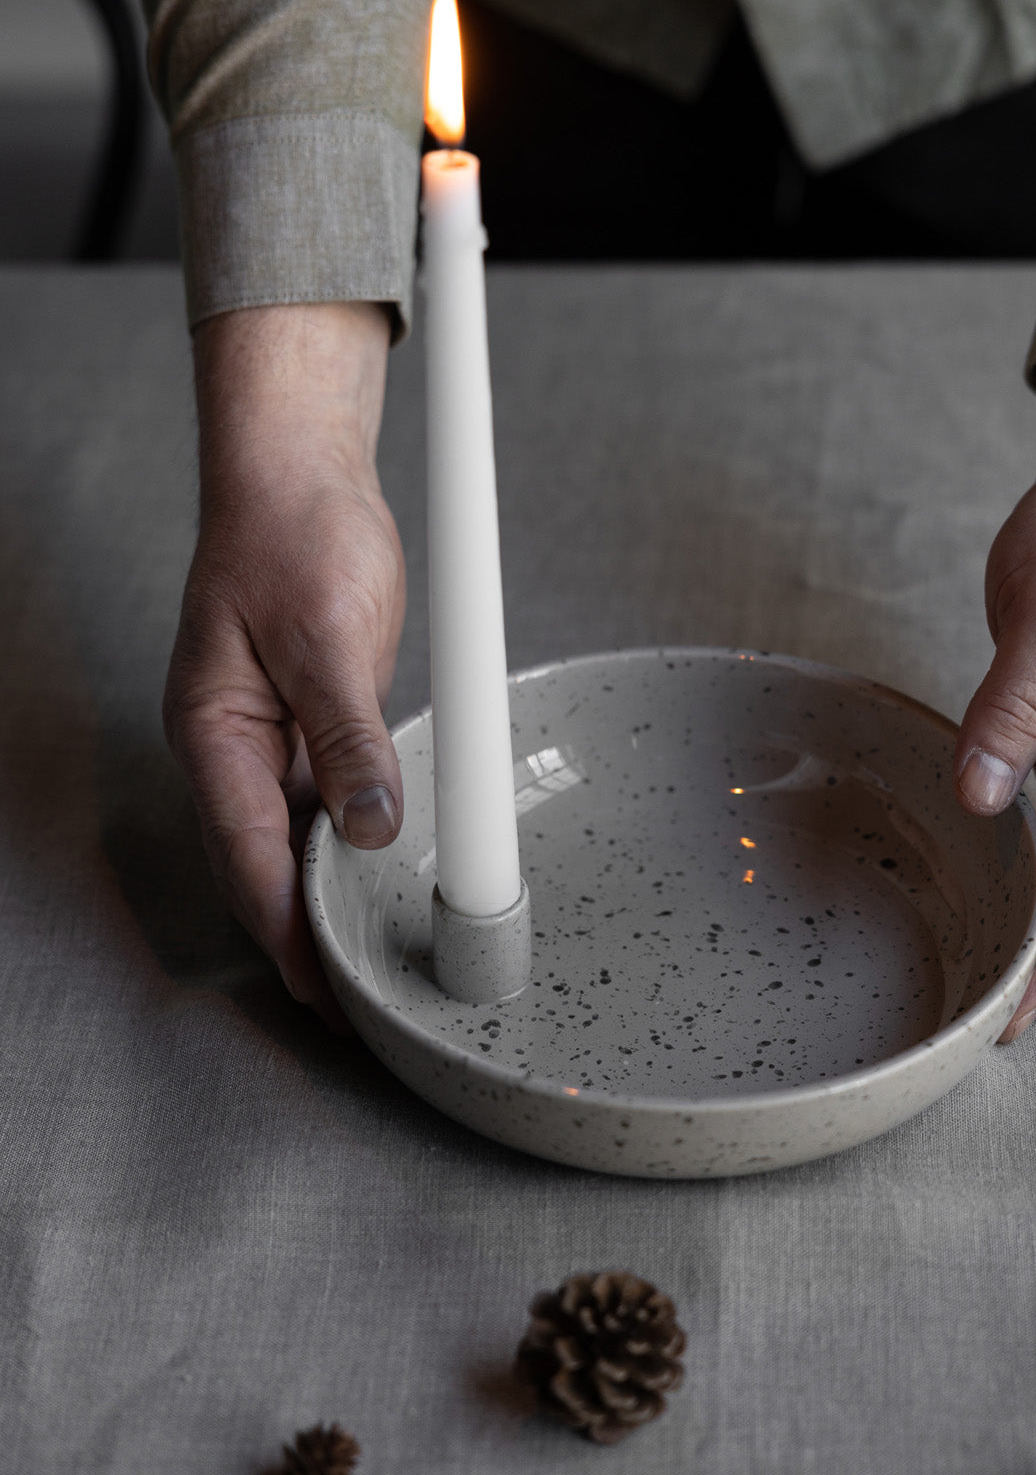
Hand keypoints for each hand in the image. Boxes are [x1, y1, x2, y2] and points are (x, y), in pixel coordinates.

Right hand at [164, 302, 404, 1030]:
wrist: (300, 475)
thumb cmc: (291, 535)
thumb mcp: (328, 637)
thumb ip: (348, 737)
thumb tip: (370, 827)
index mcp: (216, 733)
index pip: (248, 856)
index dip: (285, 930)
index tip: (320, 989)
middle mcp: (235, 746)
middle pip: (263, 864)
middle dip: (302, 935)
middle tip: (352, 1000)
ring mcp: (270, 736)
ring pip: (294, 840)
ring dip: (327, 897)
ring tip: (370, 957)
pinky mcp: (310, 720)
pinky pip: (324, 802)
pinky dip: (348, 845)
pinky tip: (379, 877)